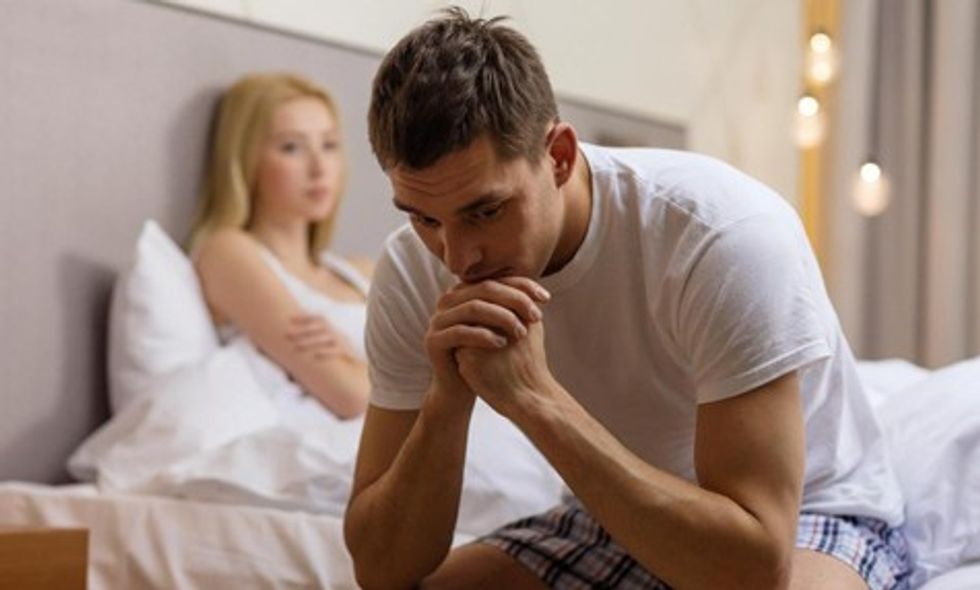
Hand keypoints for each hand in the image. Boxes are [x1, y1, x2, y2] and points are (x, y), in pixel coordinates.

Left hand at [286, 313, 353, 360]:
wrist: (368, 347)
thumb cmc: (352, 340)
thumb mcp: (341, 330)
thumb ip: (327, 326)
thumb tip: (310, 327)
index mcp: (335, 323)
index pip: (318, 317)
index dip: (304, 317)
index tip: (290, 319)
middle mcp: (338, 329)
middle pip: (318, 328)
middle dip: (301, 331)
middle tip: (286, 335)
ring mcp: (343, 339)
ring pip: (324, 339)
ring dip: (309, 342)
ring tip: (295, 347)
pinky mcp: (349, 350)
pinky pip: (336, 350)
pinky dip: (326, 352)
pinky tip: (315, 356)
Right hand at [425, 277, 548, 408]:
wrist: (461, 388)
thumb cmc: (485, 355)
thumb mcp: (500, 328)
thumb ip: (512, 309)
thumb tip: (541, 293)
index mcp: (464, 292)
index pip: (496, 280)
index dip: (523, 286)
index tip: (546, 299)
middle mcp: (448, 300)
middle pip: (485, 289)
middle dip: (515, 301)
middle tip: (536, 316)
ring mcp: (437, 319)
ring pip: (473, 308)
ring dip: (501, 318)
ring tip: (521, 333)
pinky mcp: (432, 340)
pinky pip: (459, 332)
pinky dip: (483, 336)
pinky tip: (501, 344)